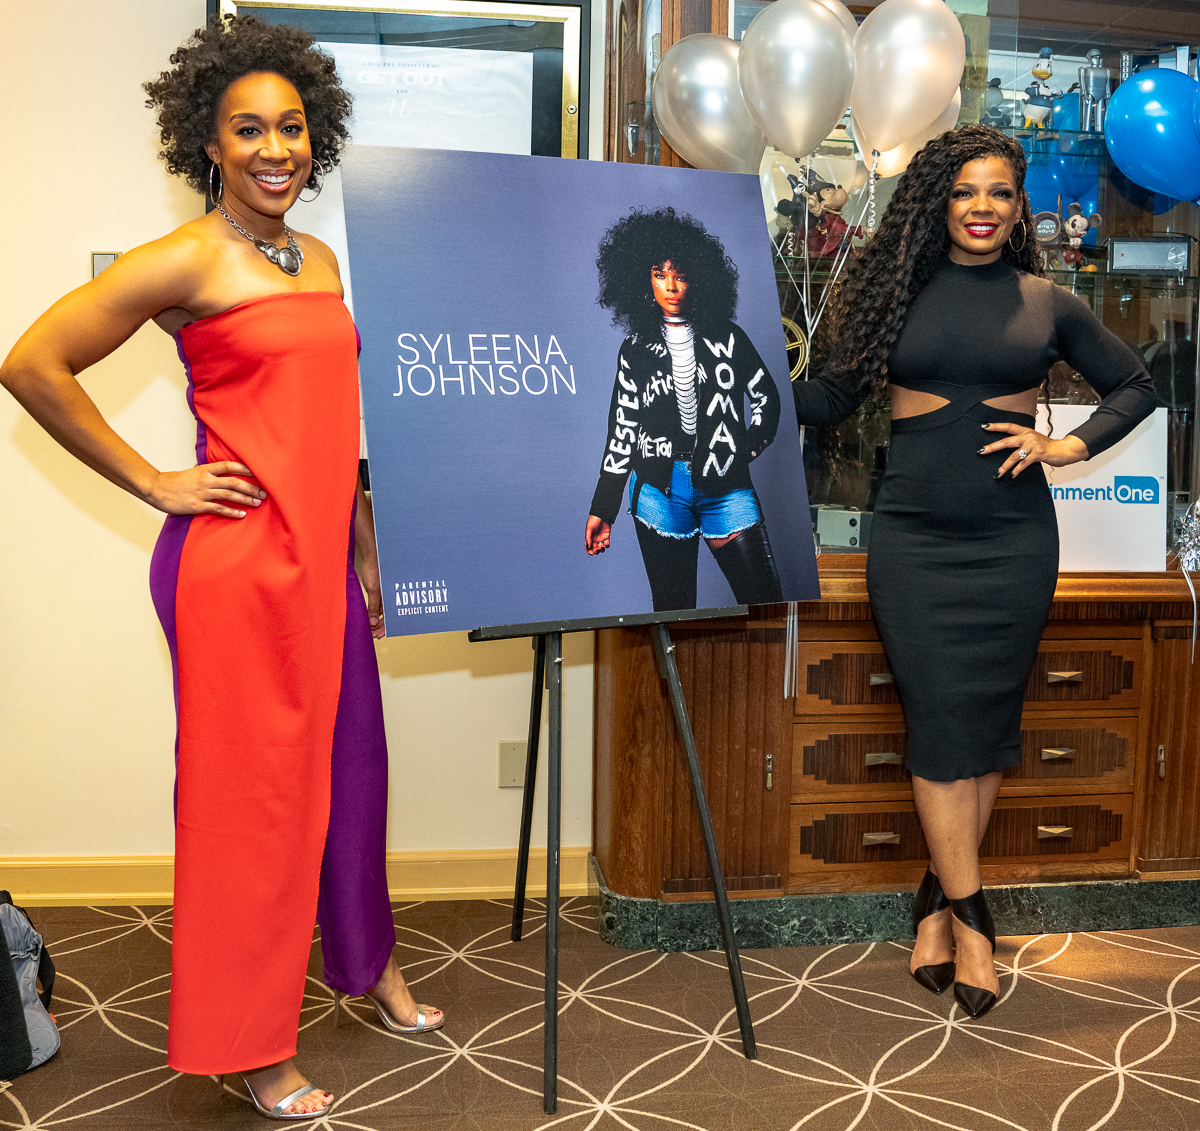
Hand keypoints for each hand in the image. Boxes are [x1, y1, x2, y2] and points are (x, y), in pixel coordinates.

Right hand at [148, 461, 265, 516]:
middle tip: (264, 492)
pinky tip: (242, 514)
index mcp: (205, 470)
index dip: (244, 468)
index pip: (228, 466)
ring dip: (245, 499)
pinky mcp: (198, 506)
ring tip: (258, 502)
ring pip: (229, 495)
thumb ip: (207, 471)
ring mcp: (202, 493)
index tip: (258, 472)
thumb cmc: (175, 481)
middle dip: (251, 487)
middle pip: (233, 482)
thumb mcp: (192, 471)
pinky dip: (231, 512)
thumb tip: (220, 470)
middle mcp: (205, 480)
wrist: (157, 489)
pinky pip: (218, 509)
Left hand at [357, 543, 385, 638]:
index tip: (378, 635)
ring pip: (383, 612)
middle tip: (373, 635)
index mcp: (390, 597)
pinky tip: (371, 618)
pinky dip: (375, 613)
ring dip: (377, 620)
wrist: (372, 555)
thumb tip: (373, 622)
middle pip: (387, 616)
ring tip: (371, 629)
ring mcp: (385, 594)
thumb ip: (373, 607)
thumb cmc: (374, 569)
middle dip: (381, 626)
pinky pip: (379, 605)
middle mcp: (389, 596)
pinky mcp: (380, 590)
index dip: (384, 627)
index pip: (390, 617)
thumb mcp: (373, 589)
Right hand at [585, 515, 610, 554]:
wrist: (602, 515)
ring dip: (601, 549)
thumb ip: (588, 538)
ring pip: (601, 548)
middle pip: (595, 549)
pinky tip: (606, 543)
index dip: (589, 551)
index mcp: (589, 538)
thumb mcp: (589, 529)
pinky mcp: (607, 537)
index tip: (591, 553)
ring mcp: (601, 538)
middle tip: (597, 549)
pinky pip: (607, 544)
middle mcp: (595, 539)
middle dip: (596, 551)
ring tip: (601, 545)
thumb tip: (589, 547)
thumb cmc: (594, 521)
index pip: (588, 547)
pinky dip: (607, 546)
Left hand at [980, 423, 1088, 478]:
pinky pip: (1024, 464)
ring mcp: (1033, 445)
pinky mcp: (1038, 454)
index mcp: (1026, 431)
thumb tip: (1006, 446)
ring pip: (1014, 456)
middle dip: (993, 447)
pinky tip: (1012, 476)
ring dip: (1004, 466)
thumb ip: (1022, 442)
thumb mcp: (1033, 440)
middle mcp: (1028, 436)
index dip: (997, 426)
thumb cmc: (1047, 447)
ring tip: (997, 474)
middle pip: (1007, 441)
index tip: (984, 426)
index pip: (1009, 426)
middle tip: (981, 451)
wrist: (1064, 450)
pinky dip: (1017, 471)